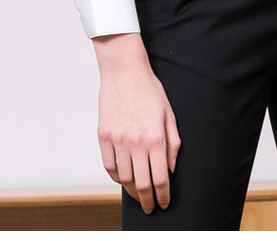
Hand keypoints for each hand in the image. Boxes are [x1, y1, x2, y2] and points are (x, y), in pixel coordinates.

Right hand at [93, 33, 180, 213]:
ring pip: (123, 179)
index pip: (160, 179)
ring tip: (138, 194)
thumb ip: (173, 143)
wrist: (124, 70)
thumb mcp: (169, 114)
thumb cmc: (149, 90)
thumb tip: (171, 168)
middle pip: (141, 184)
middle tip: (150, 207)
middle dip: (147, 201)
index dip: (163, 196)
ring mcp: (117, 140)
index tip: (164, 203)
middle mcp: (136, 142)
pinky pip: (109, 166)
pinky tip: (123, 178)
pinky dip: (116, 177)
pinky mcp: (103, 136)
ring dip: (132, 191)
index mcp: (155, 138)